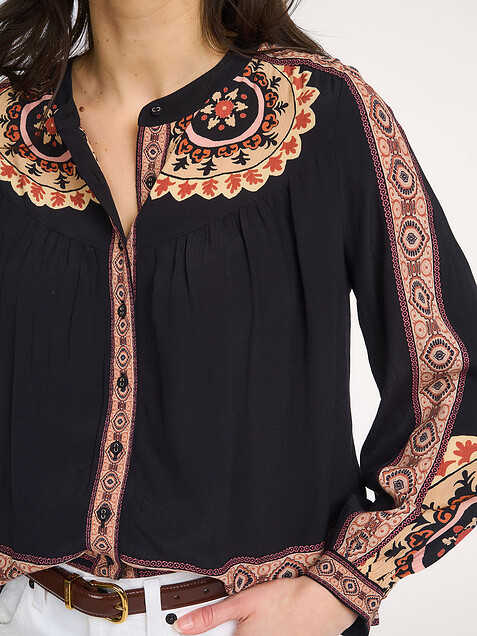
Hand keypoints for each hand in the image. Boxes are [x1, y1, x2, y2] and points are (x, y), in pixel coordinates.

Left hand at [173, 574, 358, 634]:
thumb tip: (183, 626)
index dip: (211, 635)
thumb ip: (211, 616)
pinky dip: (266, 632)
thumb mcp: (243, 601)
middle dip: (232, 632)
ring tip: (260, 620)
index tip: (204, 629)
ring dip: (249, 631)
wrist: (322, 602)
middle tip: (245, 618)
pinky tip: (271, 626)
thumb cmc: (286, 600)